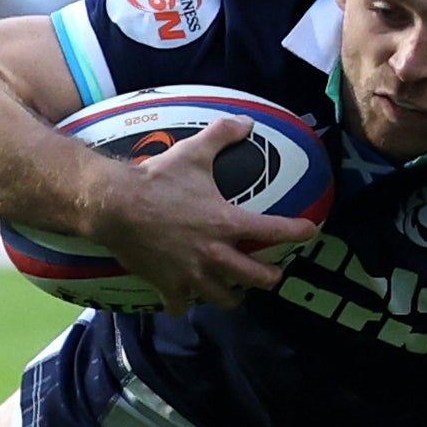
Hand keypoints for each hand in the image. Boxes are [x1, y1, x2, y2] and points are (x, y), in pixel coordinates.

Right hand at [84, 116, 318, 316]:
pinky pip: (182, 306)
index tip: (311, 231)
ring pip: (223, 298)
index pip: (275, 230)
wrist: (115, 205)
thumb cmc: (158, 179)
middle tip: (274, 274)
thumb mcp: (194, 152)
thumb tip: (247, 120)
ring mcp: (191, 274)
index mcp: (228, 223)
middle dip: (270, 278)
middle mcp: (215, 254)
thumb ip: (223, 135)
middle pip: (256, 278)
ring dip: (233, 295)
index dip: (298, 231)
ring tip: (236, 291)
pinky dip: (186, 304)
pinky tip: (187, 299)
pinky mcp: (166, 284)